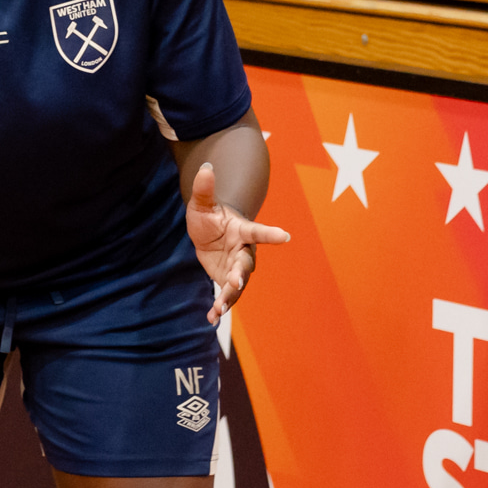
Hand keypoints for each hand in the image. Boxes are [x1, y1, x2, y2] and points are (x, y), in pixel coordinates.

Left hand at [184, 159, 290, 324]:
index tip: (286, 236)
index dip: (271, 234)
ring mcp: (237, 268)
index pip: (258, 231)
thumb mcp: (202, 203)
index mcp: (243, 231)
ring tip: (219, 309)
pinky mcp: (227, 281)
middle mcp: (244, 252)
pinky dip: (220, 308)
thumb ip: (204, 188)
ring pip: (238, 285)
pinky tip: (211, 320)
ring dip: (230, 297)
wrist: (209, 233)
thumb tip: (206, 167)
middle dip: (242, 273)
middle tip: (236, 280)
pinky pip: (226, 296)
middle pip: (247, 264)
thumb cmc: (210, 216)